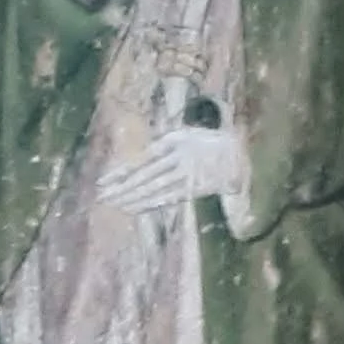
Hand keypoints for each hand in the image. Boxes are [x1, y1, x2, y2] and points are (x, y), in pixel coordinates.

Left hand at [96, 124, 248, 216]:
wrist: (242, 155)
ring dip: (132, 198)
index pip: (141, 159)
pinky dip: (150, 204)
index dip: (120, 172)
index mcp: (175, 140)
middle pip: (144, 176)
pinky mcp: (196, 188)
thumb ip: (163, 146)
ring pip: (154, 188)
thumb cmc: (209, 144)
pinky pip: (169, 198)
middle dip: (121, 188)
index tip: (102, 182)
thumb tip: (137, 162)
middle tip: (102, 197)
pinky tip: (134, 208)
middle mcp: (179, 156)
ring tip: (114, 204)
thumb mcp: (186, 135)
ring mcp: (188, 173)